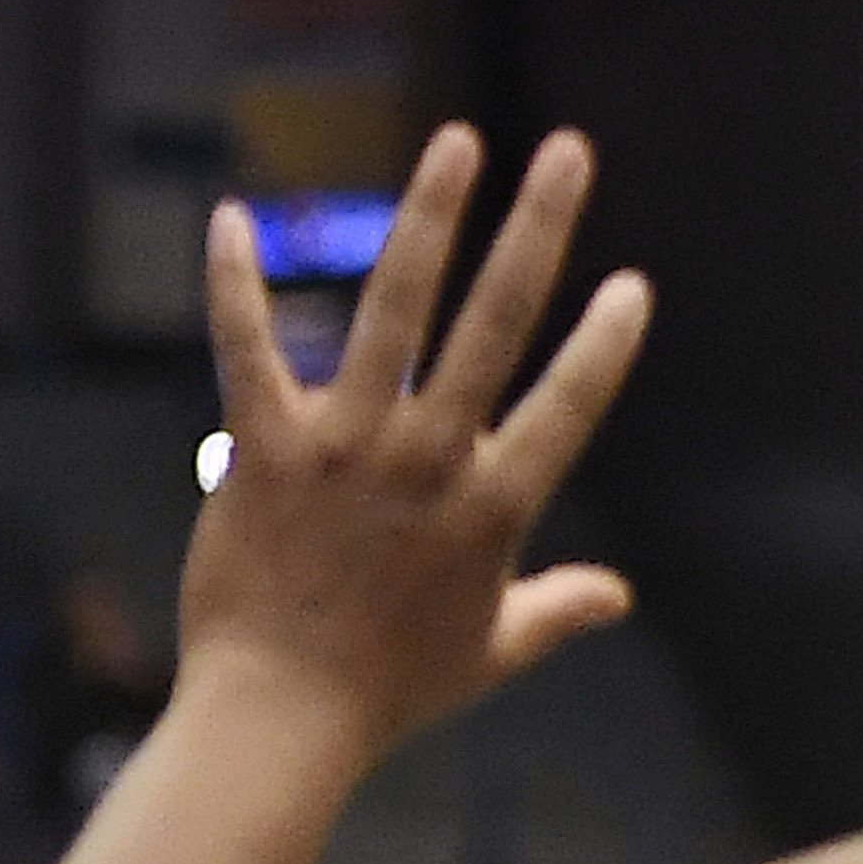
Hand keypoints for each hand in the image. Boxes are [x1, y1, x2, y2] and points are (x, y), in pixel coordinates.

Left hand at [185, 124, 648, 761]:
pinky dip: (235, 280)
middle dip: (539, 229)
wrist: (277, 718)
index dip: (604, 343)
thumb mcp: (492, 651)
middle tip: (568, 152)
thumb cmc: (390, 691)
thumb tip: (617, 594)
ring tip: (458, 146)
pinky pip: (247, 347)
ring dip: (430, 217)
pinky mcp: (267, 448)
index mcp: (493, 508)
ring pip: (395, 309)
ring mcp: (347, 447)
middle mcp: (430, 460)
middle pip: (497, 323)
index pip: (568, 405)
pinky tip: (230, 216)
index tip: (632, 284)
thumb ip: (558, 609)